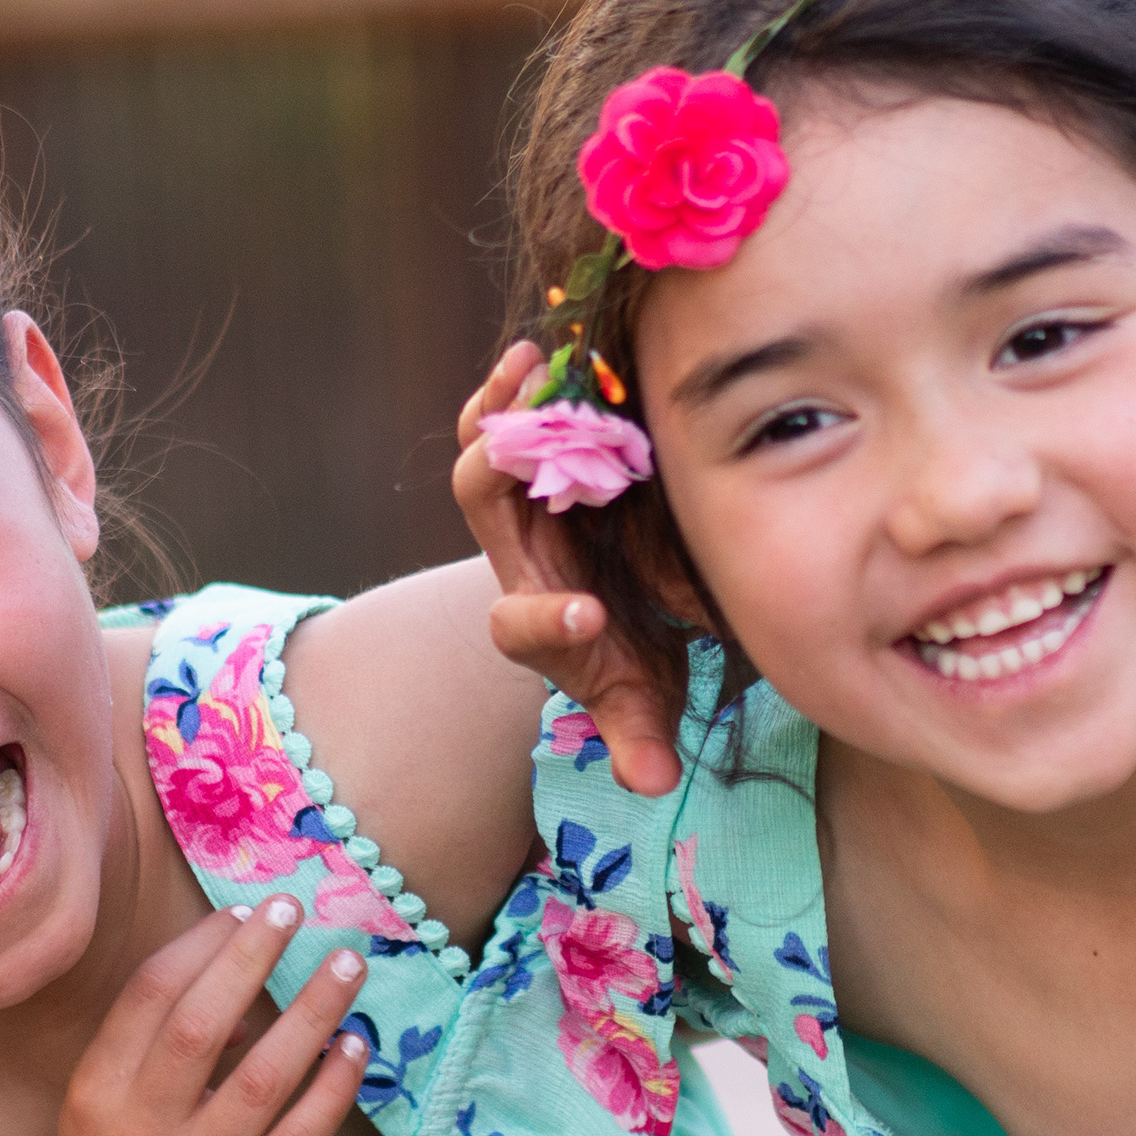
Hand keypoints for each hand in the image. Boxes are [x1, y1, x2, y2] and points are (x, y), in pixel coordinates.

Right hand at [53, 899, 369, 1135]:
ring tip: (347, 963)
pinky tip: (352, 1045)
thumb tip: (236, 970)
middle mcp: (142, 1134)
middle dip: (252, 957)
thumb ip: (149, 1045)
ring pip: (266, 1077)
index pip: (149, 999)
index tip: (244, 910)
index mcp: (97, 1097)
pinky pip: (302, 1135)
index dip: (200, 946)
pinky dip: (333, 1084)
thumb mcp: (101, 1111)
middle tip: (295, 908)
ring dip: (312, 1011)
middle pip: (203, 1027)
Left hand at [451, 338, 684, 793]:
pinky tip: (535, 352)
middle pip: (483, 507)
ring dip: (505, 408)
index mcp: (540, 621)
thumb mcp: (644, 703)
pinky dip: (512, 389)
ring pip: (489, 452)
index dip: (548, 622)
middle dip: (502, 473)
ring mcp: (523, 505)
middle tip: (541, 442)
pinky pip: (506, 420)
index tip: (592, 617)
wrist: (622, 614)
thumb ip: (640, 739)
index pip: (522, 625)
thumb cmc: (633, 658)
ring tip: (529, 366)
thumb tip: (653, 783)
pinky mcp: (540, 464)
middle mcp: (519, 555)